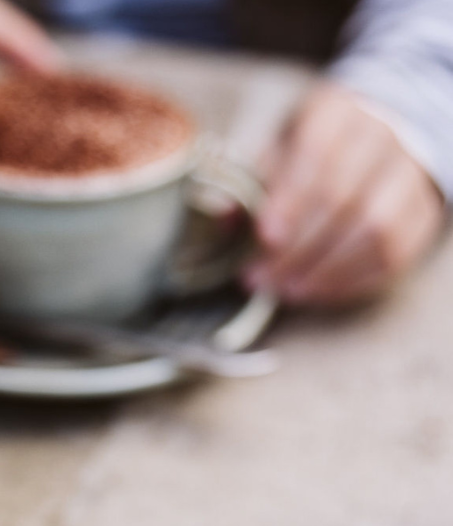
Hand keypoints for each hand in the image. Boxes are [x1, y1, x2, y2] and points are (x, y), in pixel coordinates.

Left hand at [247, 82, 443, 305]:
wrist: (385, 135)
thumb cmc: (317, 147)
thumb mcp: (279, 148)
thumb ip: (252, 180)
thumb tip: (222, 217)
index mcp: (340, 114)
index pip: (319, 155)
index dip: (291, 201)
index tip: (264, 238)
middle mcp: (384, 138)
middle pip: (346, 199)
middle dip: (298, 247)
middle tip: (260, 278)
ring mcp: (410, 177)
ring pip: (376, 230)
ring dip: (325, 270)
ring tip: (285, 290)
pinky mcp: (423, 215)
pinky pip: (395, 255)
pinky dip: (352, 281)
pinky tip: (316, 291)